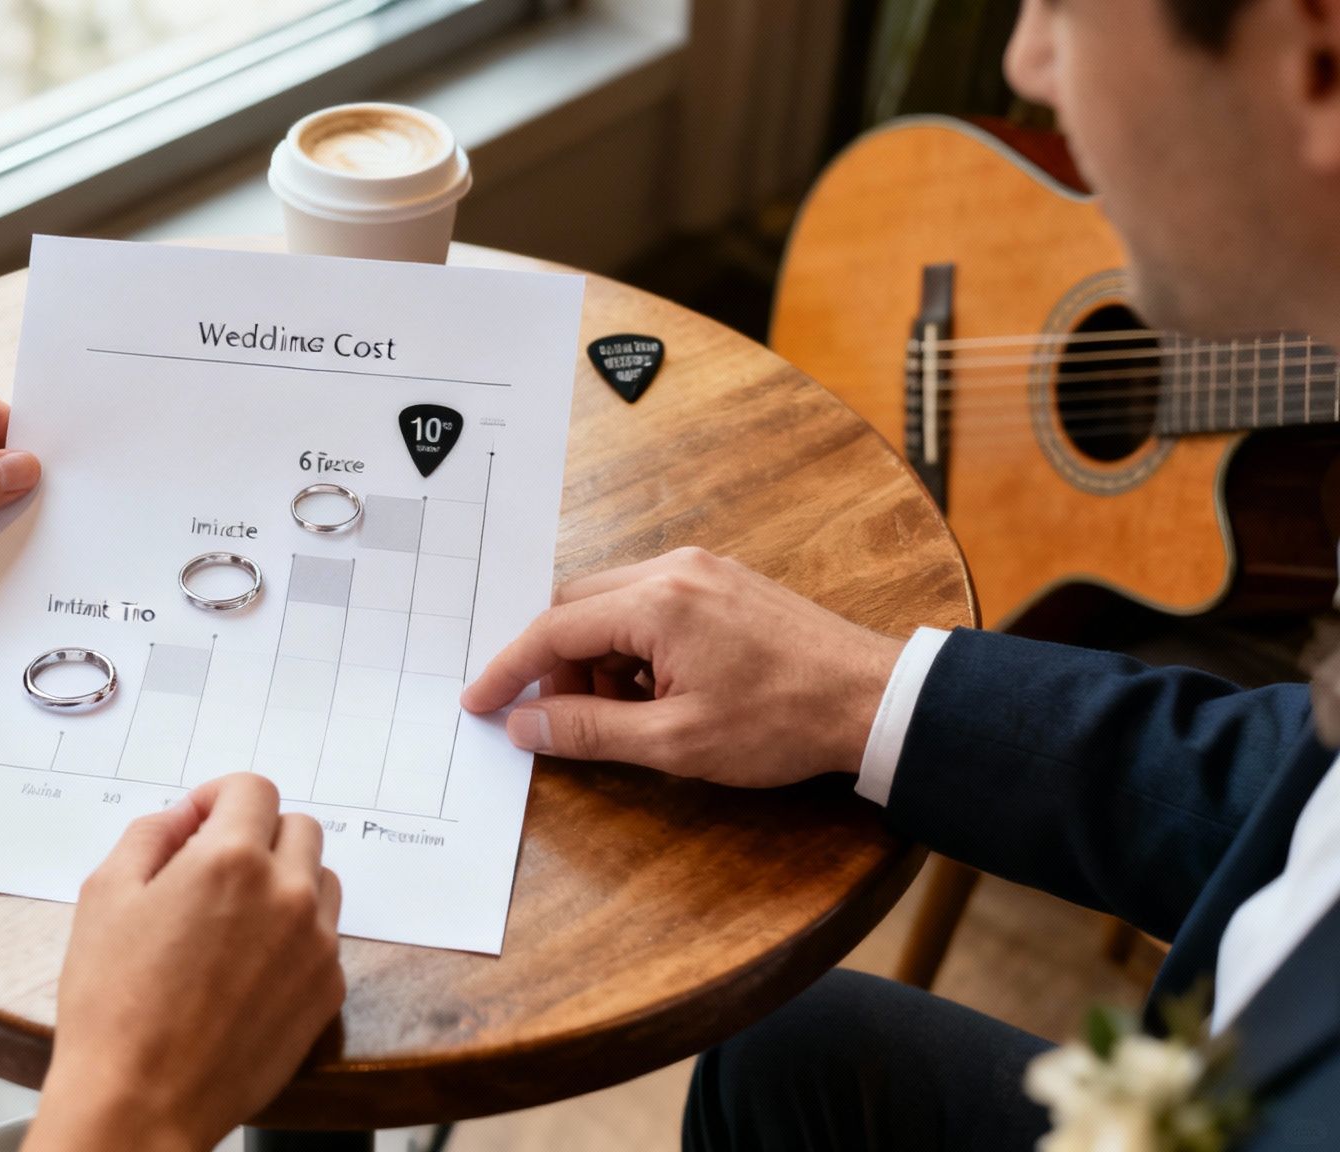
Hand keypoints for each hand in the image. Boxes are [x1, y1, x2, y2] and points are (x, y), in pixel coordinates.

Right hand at [26, 774, 344, 1151]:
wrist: (143, 1101)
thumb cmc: (113, 1005)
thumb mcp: (104, 895)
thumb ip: (150, 834)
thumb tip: (183, 817)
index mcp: (230, 860)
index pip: (254, 789)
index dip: (220, 798)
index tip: (200, 822)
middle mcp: (286, 893)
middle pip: (298, 827)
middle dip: (257, 835)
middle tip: (214, 870)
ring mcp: (316, 945)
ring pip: (320, 880)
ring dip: (285, 881)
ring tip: (234, 921)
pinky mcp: (328, 991)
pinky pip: (325, 937)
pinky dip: (296, 936)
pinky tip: (249, 967)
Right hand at [460, 547, 905, 786]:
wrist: (873, 699)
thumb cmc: (784, 721)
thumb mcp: (676, 742)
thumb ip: (590, 731)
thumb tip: (527, 724)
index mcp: (656, 603)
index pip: (554, 630)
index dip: (510, 670)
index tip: (481, 703)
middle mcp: (673, 570)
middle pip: (577, 608)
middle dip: (557, 667)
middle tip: (559, 719)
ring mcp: (701, 570)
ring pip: (612, 607)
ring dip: (598, 660)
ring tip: (625, 717)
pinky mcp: (722, 583)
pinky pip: (650, 605)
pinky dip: (634, 648)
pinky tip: (657, 693)